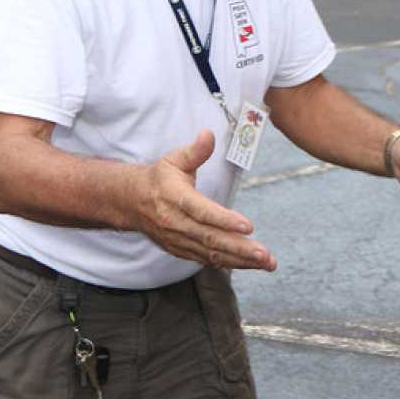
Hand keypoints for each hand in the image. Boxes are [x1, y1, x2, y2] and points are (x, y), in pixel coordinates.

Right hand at [129, 130, 276, 271]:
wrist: (132, 202)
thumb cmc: (159, 178)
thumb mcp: (174, 159)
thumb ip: (195, 150)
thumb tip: (209, 134)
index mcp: (175, 199)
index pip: (202, 212)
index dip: (225, 220)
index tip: (249, 226)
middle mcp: (176, 223)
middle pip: (211, 239)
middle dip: (240, 248)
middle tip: (266, 255)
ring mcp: (178, 240)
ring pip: (212, 254)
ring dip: (241, 260)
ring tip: (267, 263)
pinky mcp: (181, 250)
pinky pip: (207, 260)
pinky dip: (230, 263)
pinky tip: (251, 264)